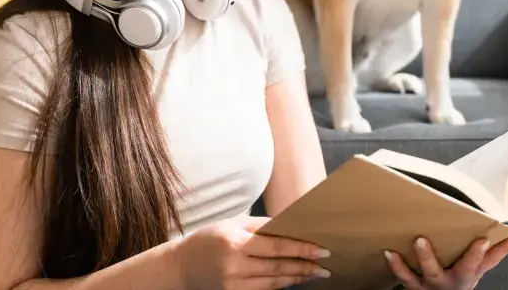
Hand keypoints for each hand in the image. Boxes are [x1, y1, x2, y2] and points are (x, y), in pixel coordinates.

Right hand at [178, 214, 331, 289]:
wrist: (181, 267)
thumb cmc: (210, 239)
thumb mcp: (233, 223)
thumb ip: (262, 225)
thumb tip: (292, 225)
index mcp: (235, 242)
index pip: (276, 247)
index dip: (301, 249)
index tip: (321, 250)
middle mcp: (234, 265)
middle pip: (278, 267)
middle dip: (304, 266)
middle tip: (325, 266)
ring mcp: (233, 284)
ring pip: (273, 282)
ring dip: (297, 277)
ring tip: (315, 273)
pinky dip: (281, 284)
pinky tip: (294, 279)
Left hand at [384, 233, 507, 289]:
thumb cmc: (459, 278)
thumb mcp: (479, 269)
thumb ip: (497, 252)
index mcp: (472, 272)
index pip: (491, 260)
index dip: (502, 249)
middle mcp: (457, 279)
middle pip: (467, 268)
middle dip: (474, 255)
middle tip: (479, 241)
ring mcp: (436, 284)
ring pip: (433, 272)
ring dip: (427, 257)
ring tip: (420, 240)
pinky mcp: (416, 287)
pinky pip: (406, 277)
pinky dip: (398, 266)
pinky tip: (390, 252)